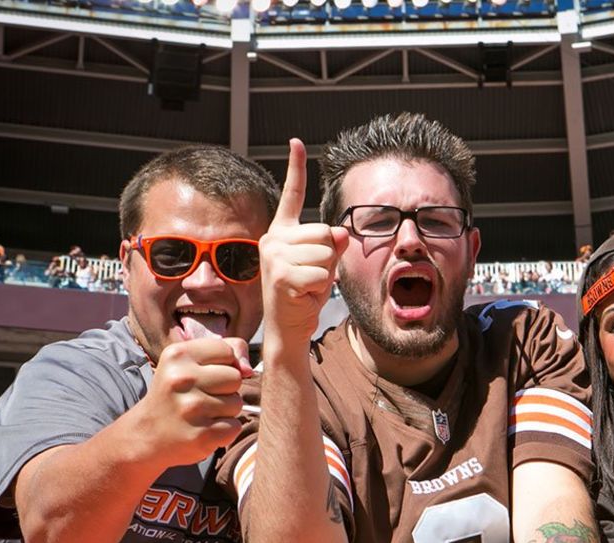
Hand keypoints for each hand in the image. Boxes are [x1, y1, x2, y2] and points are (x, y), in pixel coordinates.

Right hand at [130, 336, 252, 467]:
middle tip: (201, 398)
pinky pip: (234, 427)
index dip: (222, 364)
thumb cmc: (175, 395)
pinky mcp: (201, 435)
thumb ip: (226, 350)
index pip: (227, 350)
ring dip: (225, 411)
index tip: (203, 375)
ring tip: (201, 414)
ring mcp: (191, 409)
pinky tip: (203, 430)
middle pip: (236, 378)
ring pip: (237, 403)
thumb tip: (248, 369)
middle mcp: (182, 379)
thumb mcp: (188, 362)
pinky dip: (224, 431)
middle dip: (226, 389)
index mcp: (177, 355)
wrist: (145, 436)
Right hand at [259, 138, 349, 344]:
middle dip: (329, 257)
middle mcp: (274, 239)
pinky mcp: (281, 274)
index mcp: (282, 232)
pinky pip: (322, 274)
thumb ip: (330, 245)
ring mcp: (275, 256)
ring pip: (326, 253)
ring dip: (325, 274)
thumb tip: (340, 234)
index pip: (292, 194)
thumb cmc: (304, 296)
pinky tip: (304, 296)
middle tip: (312, 278)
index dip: (296, 167)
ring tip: (308, 287)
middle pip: (325, 232)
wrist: (288, 329)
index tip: (297, 142)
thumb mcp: (322, 266)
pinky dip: (320, 288)